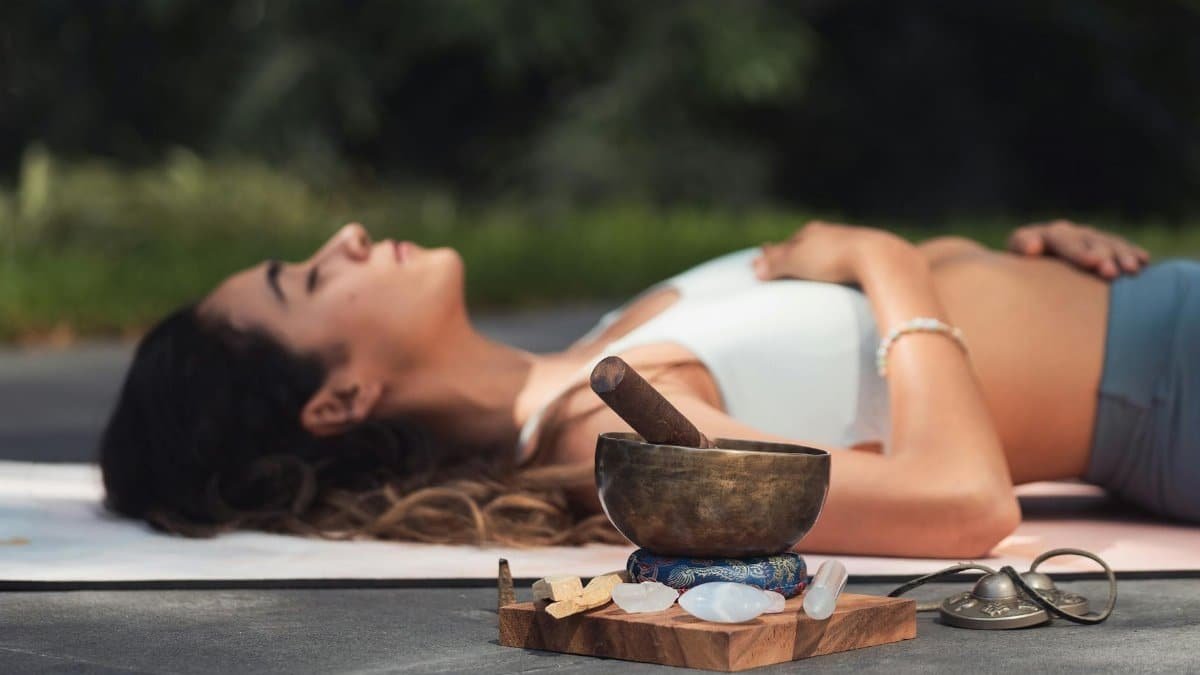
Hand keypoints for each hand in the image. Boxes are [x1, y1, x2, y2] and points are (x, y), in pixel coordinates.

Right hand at [753, 221, 901, 283]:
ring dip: (816, 262)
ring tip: (808, 274)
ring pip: (827, 254)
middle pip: (807, 246)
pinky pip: (845, 265)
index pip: (787, 244)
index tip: (761, 260)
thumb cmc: (834, 258)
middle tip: (782, 265)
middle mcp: (831, 235)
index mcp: (812, 232)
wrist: (880, 258)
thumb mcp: (798, 260)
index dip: (773, 254)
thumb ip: (776, 263)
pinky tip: (837, 279)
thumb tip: (755, 268)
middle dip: (794, 255)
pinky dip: (835, 270)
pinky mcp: (868, 259)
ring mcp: (851, 245)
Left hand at [1007, 219, 1149, 278]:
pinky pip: (1119, 248)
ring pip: (1106, 243)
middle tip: (1111, 272)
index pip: (1059, 240)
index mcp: (1037, 237)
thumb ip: (1020, 252)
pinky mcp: (1099, 247)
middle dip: (1101, 255)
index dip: (1076, 251)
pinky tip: (1144, 262)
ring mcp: (1083, 239)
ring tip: (1133, 270)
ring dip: (1121, 256)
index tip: (1092, 263)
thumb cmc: (1013, 279)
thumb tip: (1032, 248)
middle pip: (1086, 241)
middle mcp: (1063, 233)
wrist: (1022, 276)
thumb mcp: (1010, 268)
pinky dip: (1131, 254)